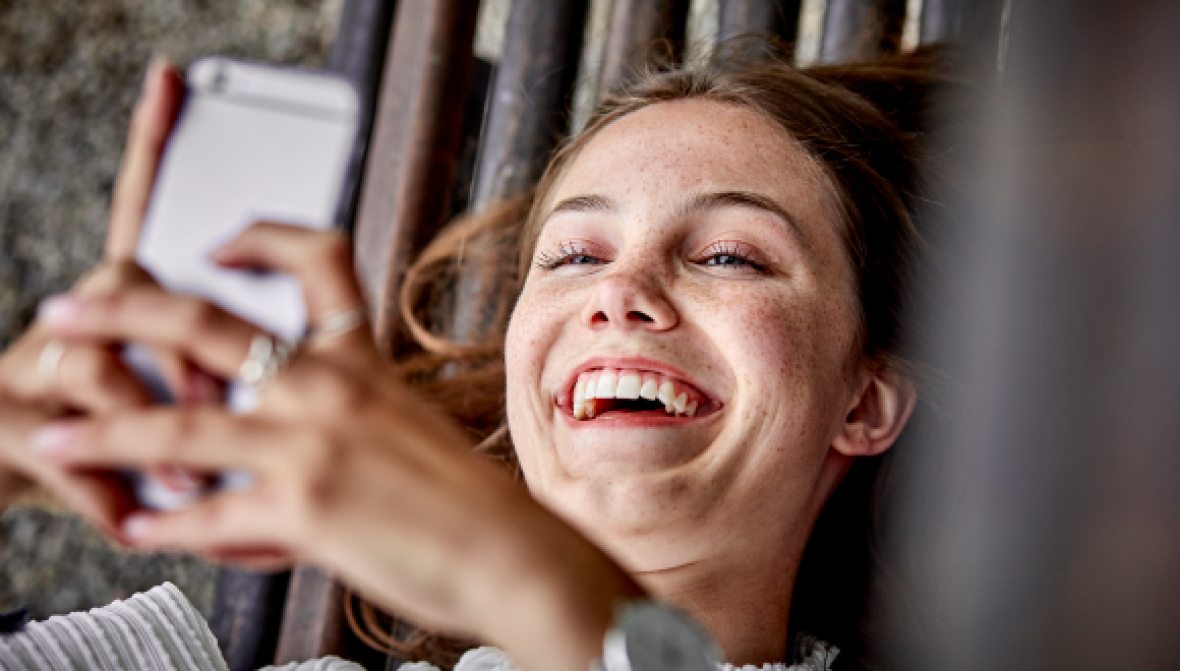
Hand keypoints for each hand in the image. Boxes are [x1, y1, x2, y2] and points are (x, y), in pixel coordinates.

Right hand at [0, 58, 198, 527]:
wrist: (18, 480)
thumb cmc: (119, 435)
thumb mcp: (179, 400)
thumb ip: (226, 374)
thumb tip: (291, 365)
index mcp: (131, 302)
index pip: (143, 213)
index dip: (153, 144)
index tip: (171, 84)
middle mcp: (82, 315)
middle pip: (134, 292)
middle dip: (178, 343)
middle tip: (220, 406)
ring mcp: (42, 363)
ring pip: (102, 365)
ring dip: (151, 429)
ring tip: (189, 483)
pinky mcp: (13, 422)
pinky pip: (71, 444)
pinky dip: (112, 494)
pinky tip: (129, 517)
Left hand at [32, 224, 644, 670]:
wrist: (511, 553)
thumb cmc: (468, 498)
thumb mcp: (407, 427)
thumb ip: (341, 416)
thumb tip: (275, 436)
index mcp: (362, 360)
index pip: (317, 259)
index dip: (261, 237)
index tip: (217, 243)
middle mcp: (331, 388)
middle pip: (206, 326)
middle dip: (121, 312)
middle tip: (66, 310)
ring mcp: (312, 446)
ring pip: (178, 427)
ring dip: (103, 433)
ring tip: (53, 437)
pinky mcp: (303, 511)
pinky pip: (206, 515)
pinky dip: (164, 525)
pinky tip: (138, 528)